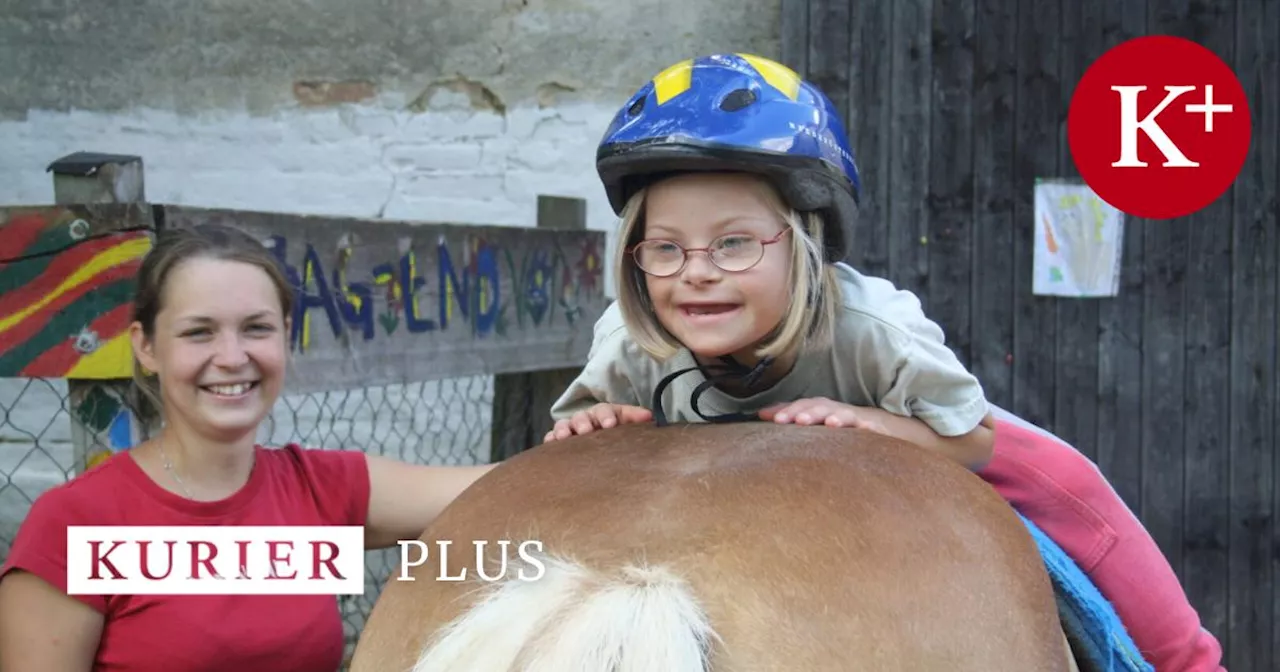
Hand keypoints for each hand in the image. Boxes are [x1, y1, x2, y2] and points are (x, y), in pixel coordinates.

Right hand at [543, 403, 652, 441]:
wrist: (604, 445)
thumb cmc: (616, 431)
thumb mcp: (626, 422)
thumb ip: (635, 418)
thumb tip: (649, 417)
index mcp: (603, 413)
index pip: (604, 410)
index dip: (606, 416)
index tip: (610, 424)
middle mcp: (585, 419)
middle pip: (581, 416)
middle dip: (583, 422)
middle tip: (586, 431)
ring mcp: (570, 430)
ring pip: (564, 425)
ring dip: (564, 429)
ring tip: (565, 437)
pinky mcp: (559, 442)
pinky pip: (551, 438)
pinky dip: (550, 440)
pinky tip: (551, 444)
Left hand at [758, 397, 887, 432]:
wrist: (883, 427)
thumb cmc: (841, 425)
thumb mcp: (815, 422)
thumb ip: (791, 417)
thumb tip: (761, 414)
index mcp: (822, 409)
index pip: (803, 406)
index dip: (788, 410)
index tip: (773, 419)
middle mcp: (838, 411)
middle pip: (822, 407)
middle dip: (810, 413)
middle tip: (797, 420)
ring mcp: (858, 419)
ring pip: (846, 415)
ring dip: (838, 418)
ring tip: (830, 424)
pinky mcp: (877, 430)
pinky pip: (874, 429)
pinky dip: (869, 429)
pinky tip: (865, 432)